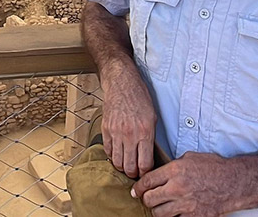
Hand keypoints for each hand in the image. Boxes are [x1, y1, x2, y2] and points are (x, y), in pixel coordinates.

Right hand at [100, 61, 156, 178]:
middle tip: (136, 173)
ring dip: (122, 167)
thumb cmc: (139, 98)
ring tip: (126, 165)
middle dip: (134, 174)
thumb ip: (150, 138)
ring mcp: (116, 132)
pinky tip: (117, 154)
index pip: (145, 164)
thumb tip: (148, 156)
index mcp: (145, 132)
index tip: (146, 174)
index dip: (145, 173)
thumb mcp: (152, 117)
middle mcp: (130, 134)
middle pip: (130, 167)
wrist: (122, 83)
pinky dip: (112, 156)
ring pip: (117, 162)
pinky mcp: (106, 129)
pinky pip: (107, 150)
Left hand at [133, 152, 231, 216]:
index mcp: (175, 170)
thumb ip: (172, 166)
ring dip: (158, 210)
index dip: (138, 187)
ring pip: (158, 213)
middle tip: (149, 198)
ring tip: (161, 206)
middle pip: (149, 199)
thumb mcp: (191, 158)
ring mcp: (186, 204)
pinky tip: (176, 212)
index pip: (147, 181)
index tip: (136, 191)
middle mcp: (178, 188)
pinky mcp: (194, 216)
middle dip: (147, 199)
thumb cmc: (215, 168)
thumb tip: (159, 174)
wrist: (235, 183)